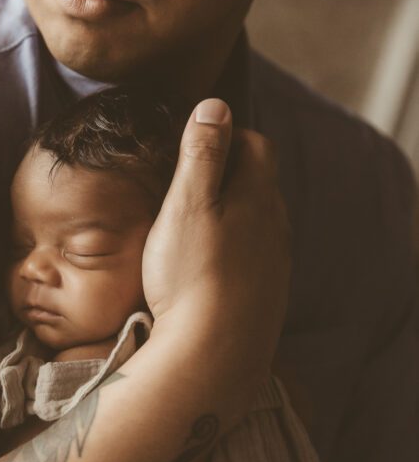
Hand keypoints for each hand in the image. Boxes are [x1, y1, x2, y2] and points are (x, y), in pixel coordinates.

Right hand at [142, 99, 290, 390]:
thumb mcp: (187, 204)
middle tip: (186, 184)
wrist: (213, 355)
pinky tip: (205, 267)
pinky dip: (232, 251)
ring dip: (231, 215)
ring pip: (257, 223)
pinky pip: (253, 258)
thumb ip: (202, 153)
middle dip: (229, 175)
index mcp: (259, 195)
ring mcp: (275, 264)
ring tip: (192, 225)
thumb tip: (215, 106)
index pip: (256, 144)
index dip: (226, 136)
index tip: (193, 146)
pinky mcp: (266, 295)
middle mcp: (276, 226)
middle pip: (260, 183)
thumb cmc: (193, 274)